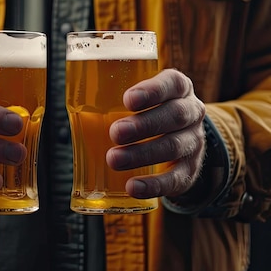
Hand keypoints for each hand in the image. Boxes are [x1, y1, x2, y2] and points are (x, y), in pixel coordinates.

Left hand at [106, 68, 205, 198]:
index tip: (128, 99)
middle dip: (143, 126)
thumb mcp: (140, 95)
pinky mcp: (191, 169)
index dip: (152, 91)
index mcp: (178, 88)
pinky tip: (132, 187)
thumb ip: (116, 93)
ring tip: (113, 160)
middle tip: (115, 133)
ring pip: (174, 147)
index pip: (172, 84)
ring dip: (142, 154)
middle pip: (175, 116)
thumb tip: (76, 94)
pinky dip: (154, 185)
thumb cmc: (147, 109)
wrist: (179, 135)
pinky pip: (177, 179)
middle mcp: (191, 112)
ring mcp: (194, 141)